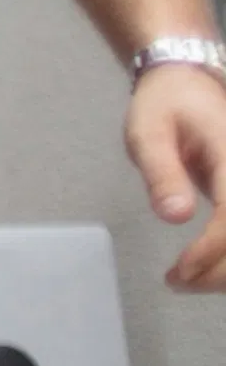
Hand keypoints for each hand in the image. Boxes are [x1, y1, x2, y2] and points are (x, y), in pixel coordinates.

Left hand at [125, 62, 225, 291]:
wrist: (188, 83)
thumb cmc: (166, 105)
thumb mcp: (148, 131)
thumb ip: (162, 172)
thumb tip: (175, 216)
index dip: (214, 249)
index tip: (181, 270)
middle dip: (222, 271)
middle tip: (177, 282)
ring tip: (184, 280)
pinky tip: (204, 271)